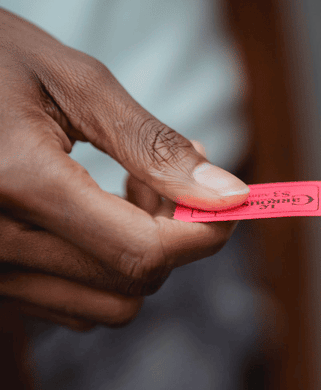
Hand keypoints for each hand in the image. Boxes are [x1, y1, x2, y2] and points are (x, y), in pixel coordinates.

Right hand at [0, 8, 248, 330]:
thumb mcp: (78, 83)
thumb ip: (155, 147)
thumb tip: (230, 196)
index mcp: (18, 182)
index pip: (143, 250)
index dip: (204, 233)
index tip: (230, 202)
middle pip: (134, 282)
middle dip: (173, 236)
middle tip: (165, 176)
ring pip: (109, 306)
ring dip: (140, 257)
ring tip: (124, 192)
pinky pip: (75, 306)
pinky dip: (103, 269)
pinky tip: (92, 216)